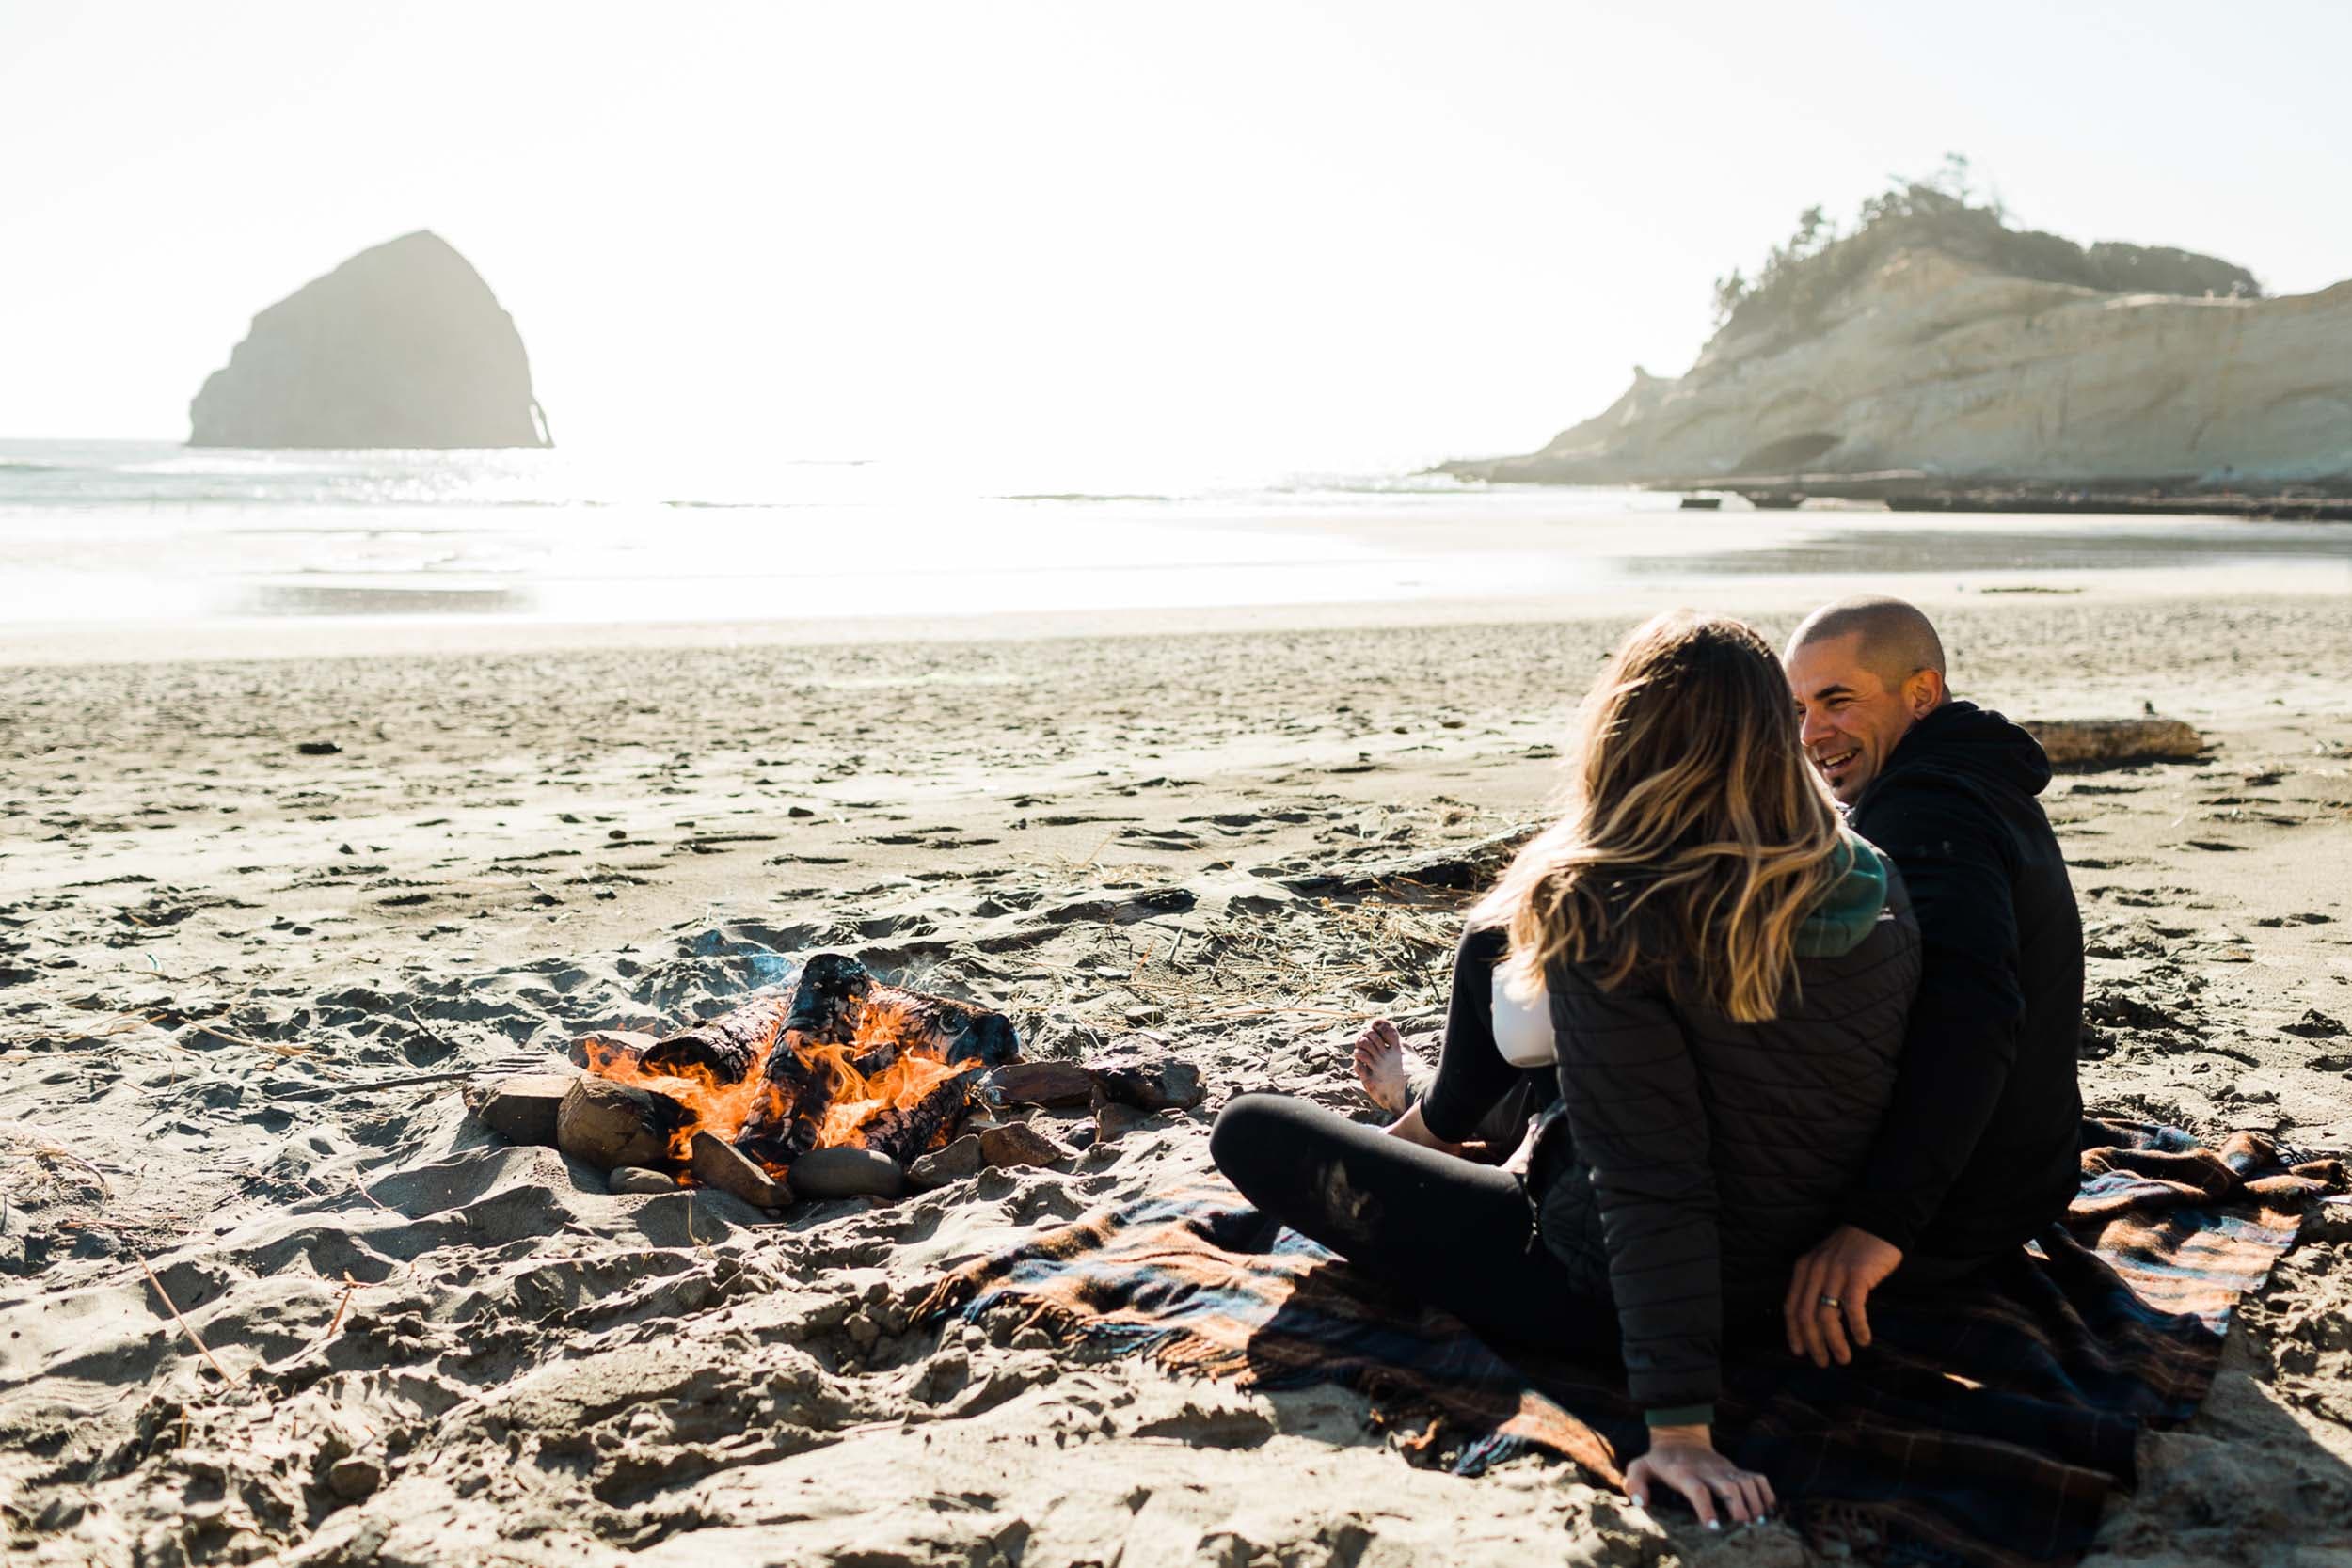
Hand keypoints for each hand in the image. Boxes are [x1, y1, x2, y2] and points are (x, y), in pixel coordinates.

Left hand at [1624, 1425, 1774, 1527]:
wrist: (1679, 1437)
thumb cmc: (1658, 1460)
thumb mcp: (1640, 1467)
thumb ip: (1635, 1483)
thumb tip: (1642, 1502)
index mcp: (1683, 1473)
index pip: (1696, 1488)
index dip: (1705, 1507)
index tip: (1712, 1526)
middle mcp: (1707, 1470)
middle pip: (1728, 1485)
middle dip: (1739, 1505)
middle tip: (1745, 1524)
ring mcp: (1724, 1468)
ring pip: (1746, 1481)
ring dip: (1756, 1500)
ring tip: (1759, 1521)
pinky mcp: (1735, 1469)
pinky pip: (1756, 1477)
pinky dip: (1766, 1491)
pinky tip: (1768, 1508)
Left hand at [1783, 1224, 1902, 1366]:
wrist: (1877, 1223)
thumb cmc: (1854, 1249)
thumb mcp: (1825, 1262)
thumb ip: (1817, 1284)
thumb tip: (1817, 1321)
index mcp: (1803, 1269)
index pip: (1791, 1307)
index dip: (1793, 1332)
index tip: (1799, 1352)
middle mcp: (1814, 1271)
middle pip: (1806, 1316)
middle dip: (1813, 1344)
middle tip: (1823, 1362)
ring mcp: (1834, 1272)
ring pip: (1827, 1316)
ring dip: (1834, 1342)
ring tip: (1843, 1358)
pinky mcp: (1856, 1275)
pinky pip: (1852, 1308)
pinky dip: (1857, 1328)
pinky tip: (1863, 1340)